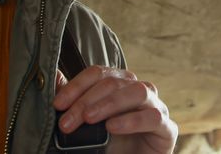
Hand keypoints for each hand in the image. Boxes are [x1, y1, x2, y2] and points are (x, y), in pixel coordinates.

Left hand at [53, 66, 176, 153]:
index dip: (77, 85)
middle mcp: (139, 91)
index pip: (98, 73)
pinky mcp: (167, 130)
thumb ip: (73, 101)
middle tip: (67, 122)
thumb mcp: (86, 124)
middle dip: (87, 100)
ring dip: (109, 103)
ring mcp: (156, 108)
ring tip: (90, 119)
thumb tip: (53, 75)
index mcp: (120, 85)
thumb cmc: (109, 146)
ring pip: (137, 91)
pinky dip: (132, 120)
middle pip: (114, 82)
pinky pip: (154, 117)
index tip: (57, 104)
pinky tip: (113, 127)